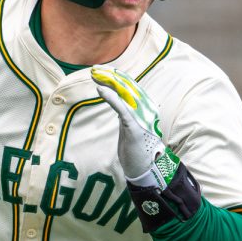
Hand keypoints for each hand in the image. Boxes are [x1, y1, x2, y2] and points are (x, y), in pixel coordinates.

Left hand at [91, 66, 200, 231]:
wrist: (146, 170)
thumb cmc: (137, 152)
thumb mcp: (129, 129)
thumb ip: (126, 117)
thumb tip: (120, 106)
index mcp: (144, 110)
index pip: (129, 88)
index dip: (116, 78)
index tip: (102, 72)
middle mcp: (144, 110)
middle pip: (126, 87)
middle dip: (110, 77)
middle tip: (95, 70)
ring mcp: (140, 118)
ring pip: (124, 95)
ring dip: (109, 83)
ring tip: (95, 75)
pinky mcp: (134, 127)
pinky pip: (122, 109)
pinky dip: (111, 98)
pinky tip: (101, 90)